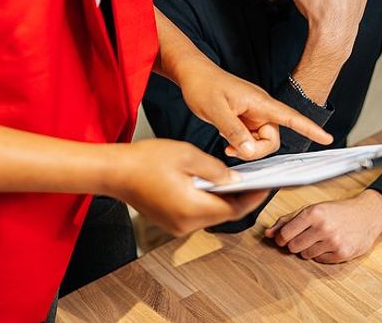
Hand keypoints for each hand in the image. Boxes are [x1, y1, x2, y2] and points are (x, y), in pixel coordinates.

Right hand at [105, 139, 269, 235]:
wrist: (113, 171)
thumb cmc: (145, 160)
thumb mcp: (187, 155)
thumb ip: (215, 169)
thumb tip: (234, 180)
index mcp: (193, 208)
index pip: (235, 209)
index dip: (254, 197)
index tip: (268, 185)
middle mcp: (186, 224)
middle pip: (224, 214)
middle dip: (241, 198)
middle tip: (256, 180)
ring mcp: (176, 226)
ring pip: (210, 214)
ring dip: (223, 199)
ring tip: (236, 180)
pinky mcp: (169, 222)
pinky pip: (196, 214)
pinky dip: (207, 201)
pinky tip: (211, 185)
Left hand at [153, 8, 332, 160]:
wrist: (192, 74)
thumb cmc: (204, 86)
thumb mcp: (216, 111)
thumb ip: (234, 131)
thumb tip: (250, 151)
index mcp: (260, 102)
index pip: (290, 116)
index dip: (310, 128)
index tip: (327, 138)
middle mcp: (260, 109)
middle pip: (272, 139)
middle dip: (257, 150)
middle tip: (232, 149)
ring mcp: (252, 115)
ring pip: (261, 142)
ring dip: (247, 148)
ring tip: (227, 144)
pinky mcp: (244, 120)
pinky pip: (250, 139)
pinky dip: (241, 145)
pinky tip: (226, 141)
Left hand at [264, 190, 381, 262]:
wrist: (367, 215)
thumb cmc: (337, 211)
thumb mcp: (312, 209)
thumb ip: (287, 220)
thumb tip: (268, 233)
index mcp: (313, 213)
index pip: (285, 234)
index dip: (281, 238)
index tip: (283, 238)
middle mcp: (323, 227)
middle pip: (293, 247)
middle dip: (294, 244)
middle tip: (303, 237)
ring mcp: (334, 242)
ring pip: (305, 255)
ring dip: (308, 249)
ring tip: (318, 239)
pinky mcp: (343, 254)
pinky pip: (320, 261)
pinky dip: (321, 254)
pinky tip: (328, 244)